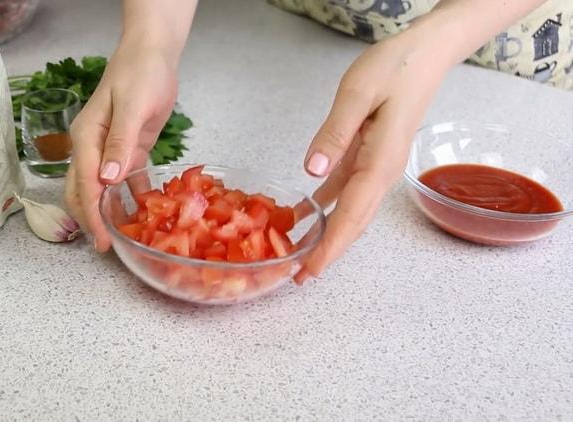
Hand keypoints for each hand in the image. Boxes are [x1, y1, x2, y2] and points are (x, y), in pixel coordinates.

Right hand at [65, 44, 177, 251]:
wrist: (152, 52)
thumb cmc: (140, 73)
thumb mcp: (131, 106)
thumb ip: (119, 143)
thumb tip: (107, 180)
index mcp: (87, 137)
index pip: (85, 184)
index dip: (92, 215)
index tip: (101, 241)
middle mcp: (92, 146)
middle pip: (83, 191)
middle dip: (92, 220)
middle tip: (107, 247)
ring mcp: (109, 148)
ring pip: (100, 188)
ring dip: (106, 211)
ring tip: (120, 237)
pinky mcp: (127, 148)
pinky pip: (123, 179)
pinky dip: (127, 196)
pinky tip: (138, 212)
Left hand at [294, 29, 450, 283]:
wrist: (425, 55)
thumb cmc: (395, 68)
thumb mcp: (357, 95)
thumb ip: (335, 134)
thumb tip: (312, 171)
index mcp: (380, 163)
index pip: (351, 216)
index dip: (330, 247)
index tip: (310, 271)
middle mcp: (381, 173)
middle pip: (353, 223)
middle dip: (328, 252)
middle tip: (300, 277)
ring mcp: (377, 167)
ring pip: (350, 211)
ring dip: (328, 234)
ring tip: (301, 253)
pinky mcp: (370, 156)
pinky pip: (346, 189)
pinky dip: (327, 205)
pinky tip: (306, 212)